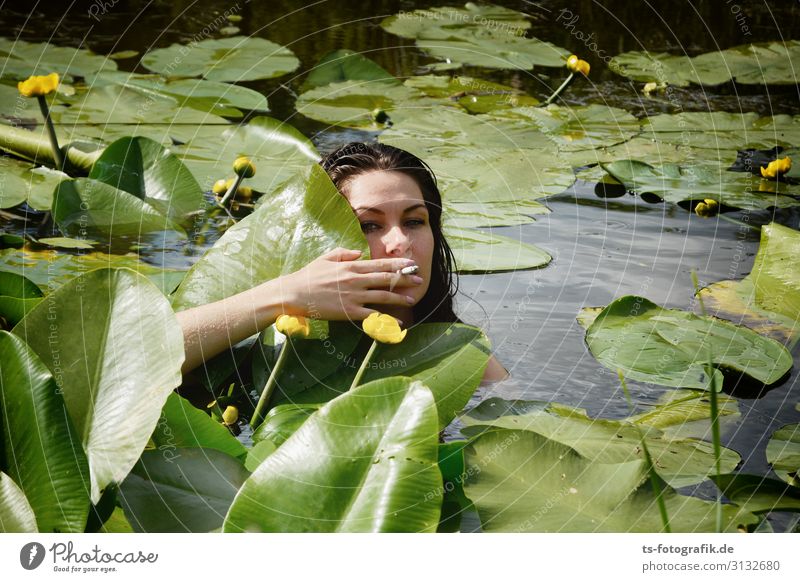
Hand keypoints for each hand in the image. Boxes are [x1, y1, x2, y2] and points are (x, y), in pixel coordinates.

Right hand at [277, 247, 423, 320]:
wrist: (294, 293)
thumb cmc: (308, 276)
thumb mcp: (326, 258)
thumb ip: (344, 253)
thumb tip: (358, 254)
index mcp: (351, 266)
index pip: (380, 264)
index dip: (398, 264)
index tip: (410, 264)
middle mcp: (355, 280)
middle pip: (386, 278)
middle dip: (405, 278)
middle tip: (419, 279)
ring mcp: (353, 296)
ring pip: (383, 296)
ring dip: (399, 297)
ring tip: (412, 299)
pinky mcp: (349, 311)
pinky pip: (372, 315)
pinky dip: (386, 318)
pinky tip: (397, 322)